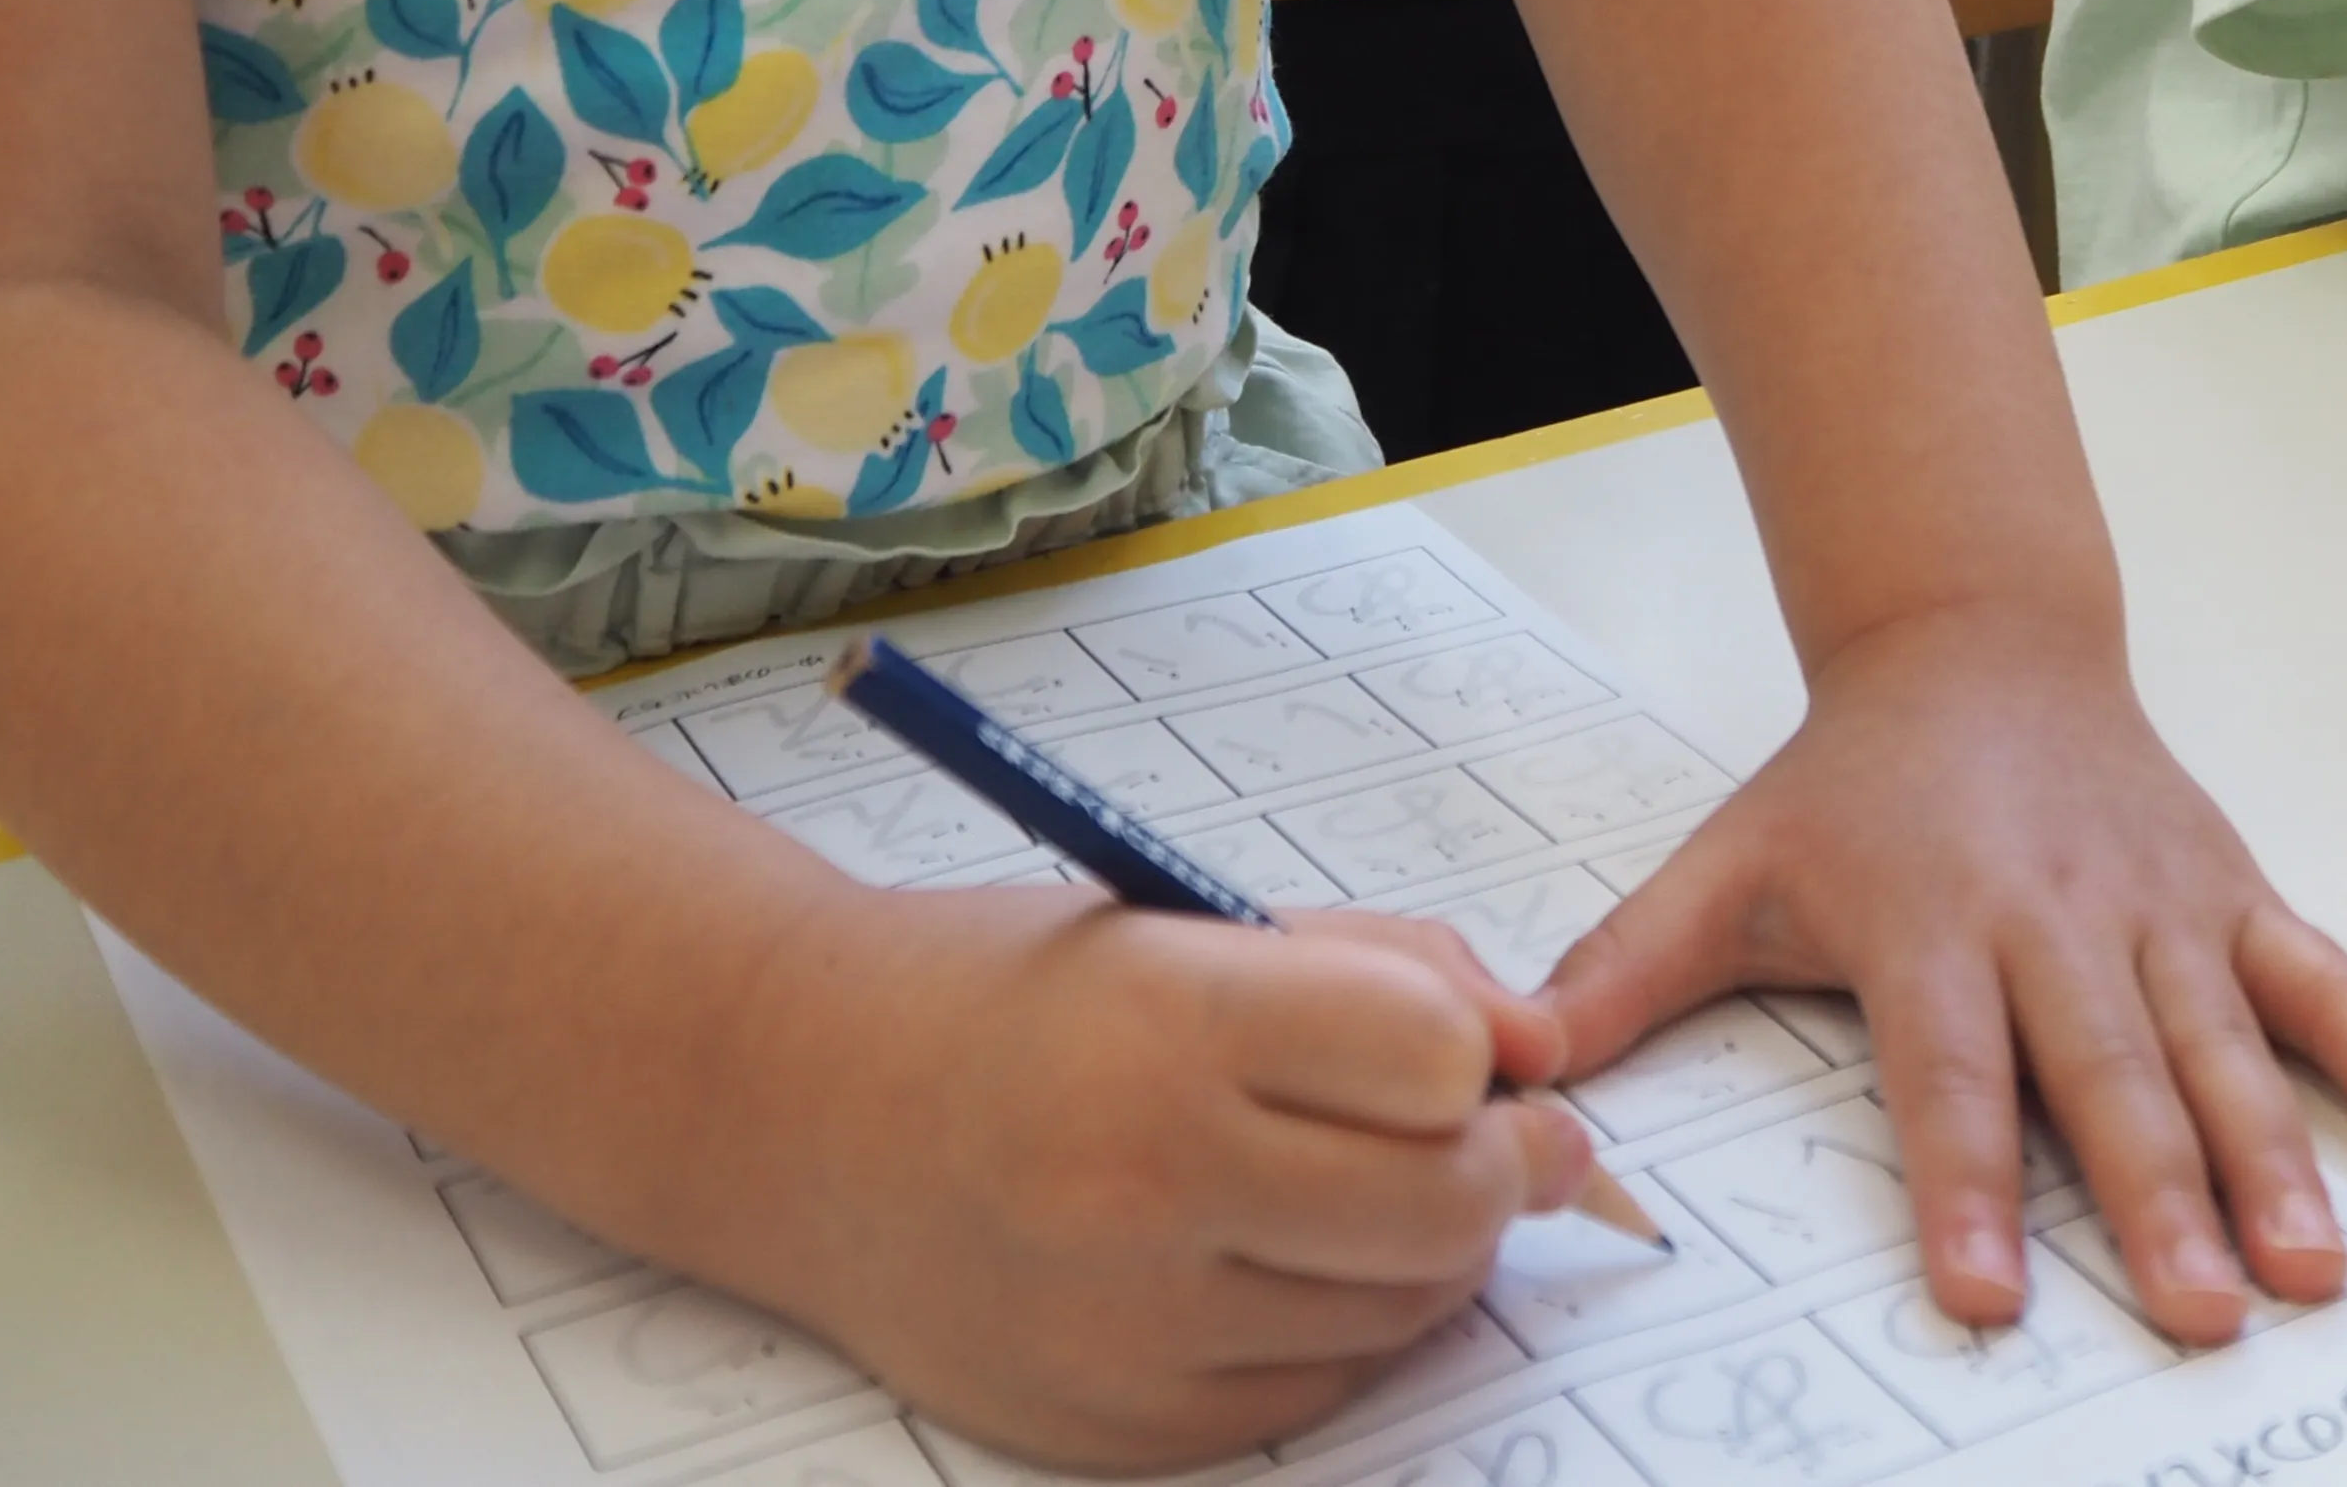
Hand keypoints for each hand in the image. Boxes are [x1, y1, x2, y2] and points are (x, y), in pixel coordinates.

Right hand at [715, 883, 1598, 1474]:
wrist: (803, 1112)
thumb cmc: (1014, 994)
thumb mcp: (1193, 917)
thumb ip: (1391, 967)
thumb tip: (1542, 1052)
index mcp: (1166, 1021)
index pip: (1434, 1060)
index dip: (1471, 1051)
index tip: (1453, 1049)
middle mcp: (1144, 1184)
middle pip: (1446, 1205)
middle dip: (1499, 1164)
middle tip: (1482, 1133)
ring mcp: (1127, 1327)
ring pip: (1402, 1313)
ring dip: (1426, 1251)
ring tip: (1360, 1184)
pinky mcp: (1119, 1428)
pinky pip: (1317, 1390)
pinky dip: (1337, 1328)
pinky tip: (1278, 1260)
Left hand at [1536, 601, 2346, 1345]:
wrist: (1975, 638)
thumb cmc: (1851, 784)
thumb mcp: (1725, 866)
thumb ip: (1622, 972)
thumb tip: (1504, 1065)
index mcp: (1931, 920)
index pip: (1947, 1072)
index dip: (1960, 1184)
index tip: (1985, 1291)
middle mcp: (2055, 916)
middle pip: (2105, 1075)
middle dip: (2156, 1196)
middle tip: (2201, 1309)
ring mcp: (2159, 907)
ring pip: (2223, 1044)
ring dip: (2276, 1159)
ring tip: (2312, 1268)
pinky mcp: (2233, 894)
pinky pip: (2322, 979)